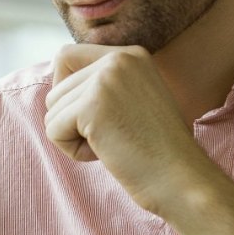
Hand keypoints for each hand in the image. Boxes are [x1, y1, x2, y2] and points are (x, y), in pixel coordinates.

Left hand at [44, 44, 208, 216]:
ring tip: (112, 145)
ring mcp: (105, 79)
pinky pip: (53, 130)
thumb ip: (104, 85)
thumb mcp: (134, 101)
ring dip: (73, 137)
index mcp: (131, 55)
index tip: (88, 116)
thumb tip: (56, 79)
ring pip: (52, 110)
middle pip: (56, 87)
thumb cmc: (157, 151)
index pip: (67, 56)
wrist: (181, 179)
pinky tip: (105, 154)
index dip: (65, 89)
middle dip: (72, 121)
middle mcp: (119, 59)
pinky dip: (72, 151)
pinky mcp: (92, 106)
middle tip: (112, 138)